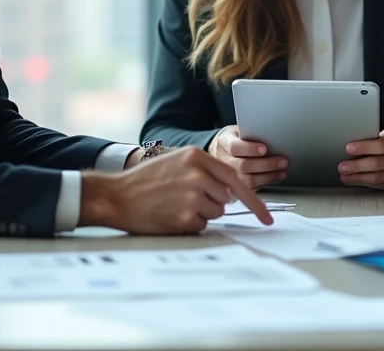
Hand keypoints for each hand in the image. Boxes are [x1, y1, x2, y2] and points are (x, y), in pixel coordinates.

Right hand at [79, 146, 272, 233]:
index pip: (236, 180)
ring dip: (200, 213)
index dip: (254, 202)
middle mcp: (198, 175)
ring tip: (175, 204)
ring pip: (215, 213)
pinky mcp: (185, 217)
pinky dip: (190, 224)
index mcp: (197, 157)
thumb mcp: (177, 162)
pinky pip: (201, 226)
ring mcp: (192, 197)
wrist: (116, 196)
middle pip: (225, 199)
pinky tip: (171, 215)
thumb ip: (205, 171)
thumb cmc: (146, 181)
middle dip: (212, 201)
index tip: (267, 219)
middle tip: (185, 197)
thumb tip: (231, 192)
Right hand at [208, 125, 288, 188]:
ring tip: (282, 171)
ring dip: (268, 176)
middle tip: (283, 161)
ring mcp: (227, 176)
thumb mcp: (238, 130)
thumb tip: (272, 135)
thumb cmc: (234, 139)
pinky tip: (276, 177)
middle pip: (243, 166)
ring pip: (247, 180)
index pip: (234, 147)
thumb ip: (250, 133)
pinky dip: (265, 183)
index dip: (250, 149)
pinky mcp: (233, 187)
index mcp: (223, 143)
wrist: (219, 151)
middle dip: (265, 164)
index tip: (265, 148)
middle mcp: (223, 161)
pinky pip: (250, 189)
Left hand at [338, 118, 383, 191]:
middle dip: (356, 166)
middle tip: (342, 166)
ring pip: (377, 178)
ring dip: (358, 178)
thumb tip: (362, 136)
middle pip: (377, 164)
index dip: (363, 147)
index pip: (381, 145)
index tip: (348, 148)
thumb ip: (383, 130)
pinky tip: (355, 180)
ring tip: (344, 175)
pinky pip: (380, 186)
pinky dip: (365, 184)